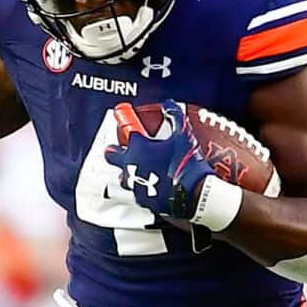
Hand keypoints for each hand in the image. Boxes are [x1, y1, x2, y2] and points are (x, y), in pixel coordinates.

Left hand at [105, 100, 212, 218]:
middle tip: (119, 148)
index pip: (123, 130)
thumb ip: (175, 116)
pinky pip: (137, 193)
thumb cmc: (186, 165)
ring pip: (124, 177)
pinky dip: (143, 189)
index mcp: (138, 147)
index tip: (124, 117)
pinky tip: (154, 187)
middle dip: (115, 151)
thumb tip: (169, 105)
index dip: (123, 122)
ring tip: (141, 171)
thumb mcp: (183, 135)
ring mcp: (135, 185)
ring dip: (129, 173)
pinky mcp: (143, 201)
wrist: (193, 194)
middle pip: (112, 156)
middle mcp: (131, 166)